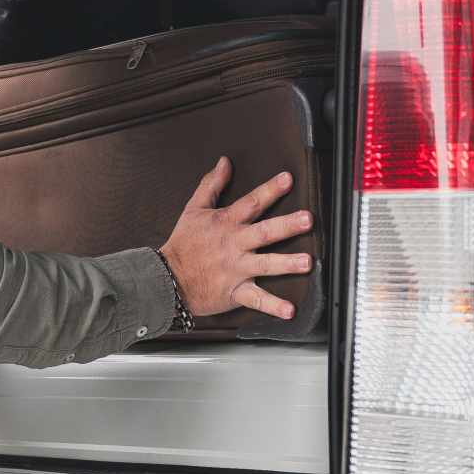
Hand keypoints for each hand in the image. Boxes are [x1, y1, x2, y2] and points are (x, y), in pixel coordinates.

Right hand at [159, 157, 310, 322]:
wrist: (167, 278)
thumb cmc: (183, 244)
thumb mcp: (194, 209)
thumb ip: (212, 184)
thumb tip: (224, 162)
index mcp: (226, 223)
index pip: (252, 202)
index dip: (270, 189)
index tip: (288, 179)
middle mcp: (234, 245)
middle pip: (264, 232)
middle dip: (286, 225)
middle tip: (306, 219)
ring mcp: (236, 269)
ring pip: (265, 264)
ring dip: (286, 263)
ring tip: (307, 262)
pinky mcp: (235, 291)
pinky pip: (256, 300)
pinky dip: (273, 306)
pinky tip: (289, 310)